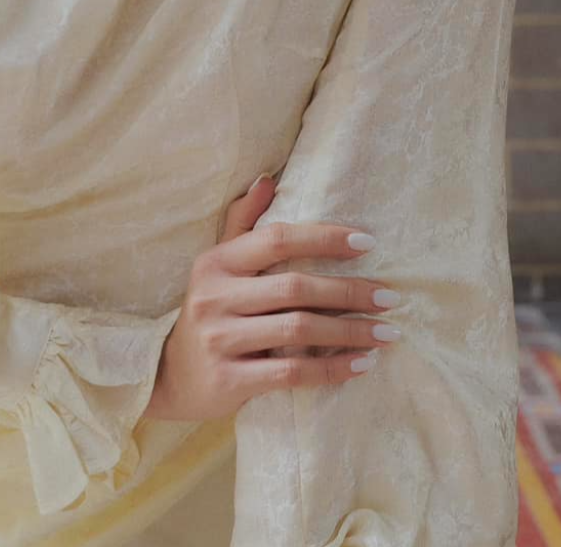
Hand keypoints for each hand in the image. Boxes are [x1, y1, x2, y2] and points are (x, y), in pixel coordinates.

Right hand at [142, 174, 400, 421]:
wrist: (170, 377)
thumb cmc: (209, 311)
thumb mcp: (216, 265)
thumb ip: (242, 222)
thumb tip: (268, 179)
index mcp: (216, 262)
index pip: (277, 239)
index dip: (324, 238)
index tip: (368, 243)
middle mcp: (215, 296)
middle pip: (295, 287)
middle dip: (349, 291)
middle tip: (390, 298)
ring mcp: (220, 339)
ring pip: (299, 330)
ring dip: (350, 331)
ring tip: (387, 333)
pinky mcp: (229, 381)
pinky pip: (292, 374)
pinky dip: (332, 369)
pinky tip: (362, 364)